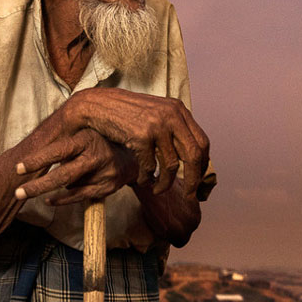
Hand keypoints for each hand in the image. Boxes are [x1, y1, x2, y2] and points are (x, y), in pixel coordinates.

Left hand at [14, 128, 138, 203]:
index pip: (58, 151)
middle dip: (38, 186)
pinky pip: (78, 197)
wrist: (129, 157)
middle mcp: (96, 156)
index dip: (38, 160)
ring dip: (50, 189)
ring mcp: (103, 174)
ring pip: (69, 186)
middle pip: (63, 175)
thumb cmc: (96, 143)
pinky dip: (62, 200)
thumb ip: (62, 145)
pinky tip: (49, 200)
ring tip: (30, 191)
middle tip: (18, 193)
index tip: (18, 168)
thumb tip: (32, 155)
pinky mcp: (106, 188)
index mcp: (86, 139)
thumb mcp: (81, 136)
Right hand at [65, 88, 208, 195]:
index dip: (203, 165)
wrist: (98, 106)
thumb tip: (194, 158)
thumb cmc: (126, 113)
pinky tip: (143, 180)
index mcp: (178, 110)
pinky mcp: (141, 136)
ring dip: (165, 183)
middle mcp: (171, 115)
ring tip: (158, 189)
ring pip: (171, 165)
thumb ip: (174, 129)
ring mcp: (156, 125)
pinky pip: (150, 167)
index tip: (199, 181)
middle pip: (194, 156)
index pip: (202, 143)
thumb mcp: (156, 114)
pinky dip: (147, 178)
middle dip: (194, 180)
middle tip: (190, 195)